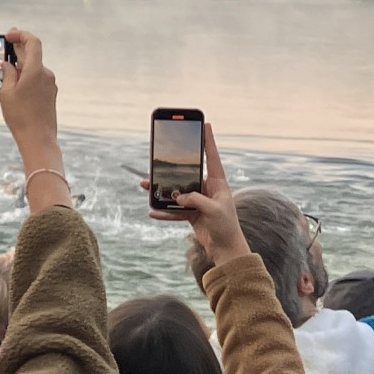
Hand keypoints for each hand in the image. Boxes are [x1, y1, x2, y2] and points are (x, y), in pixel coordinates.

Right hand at [0, 32, 62, 181]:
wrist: (38, 138)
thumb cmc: (21, 117)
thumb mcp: (6, 93)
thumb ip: (8, 74)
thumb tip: (9, 64)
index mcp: (35, 71)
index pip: (33, 42)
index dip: (21, 35)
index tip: (9, 35)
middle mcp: (45, 74)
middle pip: (33, 54)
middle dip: (19, 48)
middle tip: (7, 43)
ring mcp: (50, 84)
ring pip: (34, 67)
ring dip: (22, 64)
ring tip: (6, 70)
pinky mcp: (50, 93)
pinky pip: (37, 78)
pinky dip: (27, 76)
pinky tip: (16, 84)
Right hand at [147, 123, 244, 259]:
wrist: (225, 249)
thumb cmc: (226, 227)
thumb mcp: (213, 210)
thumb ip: (195, 200)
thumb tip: (177, 196)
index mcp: (218, 183)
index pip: (212, 157)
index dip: (208, 141)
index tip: (205, 124)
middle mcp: (207, 189)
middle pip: (187, 174)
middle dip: (172, 168)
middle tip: (159, 158)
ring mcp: (198, 201)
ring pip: (176, 192)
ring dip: (162, 191)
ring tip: (146, 187)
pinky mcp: (191, 213)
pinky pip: (174, 209)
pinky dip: (164, 211)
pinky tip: (153, 212)